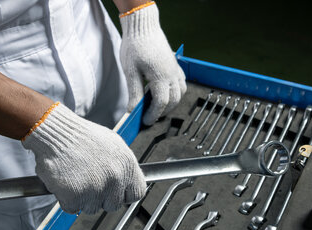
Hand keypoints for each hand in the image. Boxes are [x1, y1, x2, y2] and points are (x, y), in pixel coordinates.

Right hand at [22, 103, 146, 213]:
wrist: (56, 133)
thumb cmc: (81, 136)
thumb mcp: (113, 144)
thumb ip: (123, 166)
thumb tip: (126, 182)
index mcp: (127, 165)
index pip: (136, 193)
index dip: (124, 194)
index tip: (115, 192)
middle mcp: (115, 179)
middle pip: (113, 205)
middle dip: (101, 198)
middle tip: (89, 182)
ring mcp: (96, 189)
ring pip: (92, 209)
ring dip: (82, 198)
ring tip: (76, 177)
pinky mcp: (75, 196)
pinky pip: (72, 208)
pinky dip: (66, 199)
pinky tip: (65, 181)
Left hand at [120, 2, 186, 124]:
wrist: (143, 27)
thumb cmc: (135, 46)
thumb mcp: (130, 71)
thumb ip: (134, 92)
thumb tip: (133, 110)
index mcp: (160, 77)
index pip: (161, 103)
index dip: (154, 114)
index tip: (145, 121)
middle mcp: (171, 75)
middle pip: (173, 101)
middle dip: (162, 112)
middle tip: (149, 116)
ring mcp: (175, 70)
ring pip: (180, 93)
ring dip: (171, 103)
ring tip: (157, 106)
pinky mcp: (175, 65)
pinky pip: (181, 83)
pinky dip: (176, 92)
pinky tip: (165, 92)